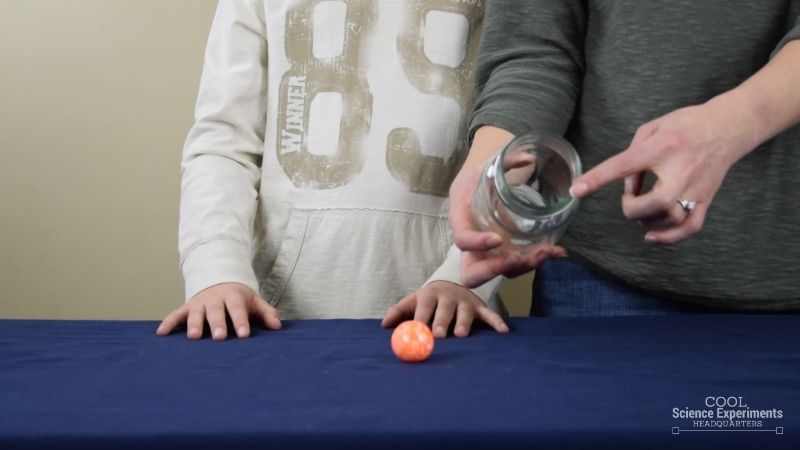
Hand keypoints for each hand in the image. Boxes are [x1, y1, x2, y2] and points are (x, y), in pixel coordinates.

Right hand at [156, 283, 280, 339]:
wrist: (219, 281)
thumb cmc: (239, 299)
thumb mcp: (254, 302)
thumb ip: (266, 313)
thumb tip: (278, 326)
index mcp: (233, 297)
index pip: (237, 309)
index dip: (241, 321)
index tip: (244, 335)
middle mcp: (214, 299)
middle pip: (216, 312)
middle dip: (217, 324)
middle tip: (219, 337)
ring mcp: (198, 304)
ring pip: (195, 314)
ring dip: (194, 325)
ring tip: (194, 338)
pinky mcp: (186, 308)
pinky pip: (175, 316)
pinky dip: (168, 324)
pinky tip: (161, 334)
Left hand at [381, 281, 508, 337]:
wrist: (452, 283)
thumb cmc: (429, 300)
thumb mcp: (413, 301)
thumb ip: (398, 312)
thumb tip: (384, 325)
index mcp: (430, 295)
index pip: (424, 308)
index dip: (421, 319)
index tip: (417, 330)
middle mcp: (448, 297)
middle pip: (444, 311)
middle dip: (441, 322)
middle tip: (438, 335)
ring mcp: (465, 302)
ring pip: (465, 314)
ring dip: (464, 323)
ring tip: (461, 335)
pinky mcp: (480, 307)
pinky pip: (489, 315)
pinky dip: (496, 322)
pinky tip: (503, 331)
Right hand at [449, 127, 565, 287]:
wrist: (477, 184)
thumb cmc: (478, 176)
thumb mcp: (488, 164)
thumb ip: (507, 160)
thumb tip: (530, 159)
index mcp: (461, 220)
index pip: (462, 239)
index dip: (477, 243)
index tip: (498, 239)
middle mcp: (471, 243)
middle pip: (472, 273)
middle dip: (494, 270)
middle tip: (516, 259)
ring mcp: (487, 253)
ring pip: (500, 273)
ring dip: (524, 267)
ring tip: (547, 251)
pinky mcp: (502, 254)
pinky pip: (516, 266)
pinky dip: (535, 261)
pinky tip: (556, 251)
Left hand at [569, 99, 757, 244]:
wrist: (728, 126)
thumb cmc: (684, 125)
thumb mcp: (651, 129)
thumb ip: (632, 156)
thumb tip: (626, 187)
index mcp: (661, 148)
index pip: (624, 166)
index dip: (597, 179)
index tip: (576, 190)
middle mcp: (680, 171)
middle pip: (654, 204)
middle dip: (632, 208)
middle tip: (630, 198)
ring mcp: (696, 189)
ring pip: (670, 219)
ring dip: (647, 220)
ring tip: (643, 208)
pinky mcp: (706, 200)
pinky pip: (689, 228)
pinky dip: (669, 238)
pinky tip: (652, 235)